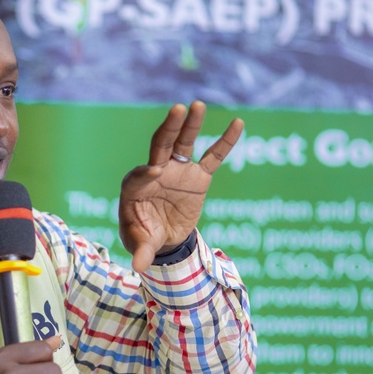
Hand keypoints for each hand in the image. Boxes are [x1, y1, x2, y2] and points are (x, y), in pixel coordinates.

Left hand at [119, 101, 243, 272]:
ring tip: (198, 105)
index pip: (139, 174)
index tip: (153, 171)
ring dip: (191, 125)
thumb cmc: (145, 236)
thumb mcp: (141, 243)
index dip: (145, 172)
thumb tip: (138, 267)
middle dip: (168, 128)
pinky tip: (238, 123)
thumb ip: (140, 250)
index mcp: (134, 185)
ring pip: (184, 144)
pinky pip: (213, 157)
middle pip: (160, 145)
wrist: (165, 238)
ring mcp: (178, 171)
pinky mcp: (198, 176)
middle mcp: (155, 171)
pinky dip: (225, 142)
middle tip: (176, 110)